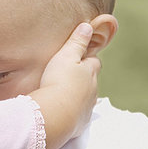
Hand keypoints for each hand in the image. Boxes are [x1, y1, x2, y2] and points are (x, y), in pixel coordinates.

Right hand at [33, 23, 100, 148]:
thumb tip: (88, 26)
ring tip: (64, 92)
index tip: (79, 56)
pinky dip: (73, 110)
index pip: (93, 61)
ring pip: (86, 97)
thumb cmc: (58, 82)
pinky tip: (64, 110)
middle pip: (91, 80)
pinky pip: (78, 114)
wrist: (54, 115)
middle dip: (84, 77)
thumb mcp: (65, 56)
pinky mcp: (79, 122)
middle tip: (70, 74)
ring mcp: (87, 107)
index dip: (87, 57)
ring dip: (78, 94)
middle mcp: (92, 90)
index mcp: (90, 72)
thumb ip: (76, 42)